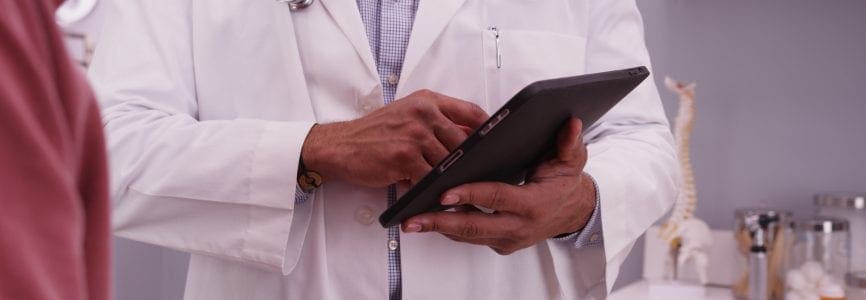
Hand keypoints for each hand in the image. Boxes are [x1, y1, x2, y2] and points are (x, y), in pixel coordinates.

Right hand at [301, 89, 487, 187]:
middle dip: (470, 162)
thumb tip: (468, 137)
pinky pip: (430, 177)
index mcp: (427, 101)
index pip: (471, 112)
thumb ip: (437, 122)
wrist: (340, 146)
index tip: (497, 145)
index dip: (488, 130)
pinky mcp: (405, 156)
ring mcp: (414, 134)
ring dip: (452, 179)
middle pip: (464, 141)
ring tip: (458, 190)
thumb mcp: (407, 116)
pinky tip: (435, 195)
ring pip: (449, 162)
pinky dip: (434, 189)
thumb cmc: (374, 134)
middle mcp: (423, 113)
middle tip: (479, 176)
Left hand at [401, 118, 596, 254]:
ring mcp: (508, 239)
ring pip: (468, 236)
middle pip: (474, 226)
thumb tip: (571, 122)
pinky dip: (449, 228)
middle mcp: (520, 227)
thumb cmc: (566, 182)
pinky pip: (470, 237)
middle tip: (414, 217)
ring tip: (411, 219)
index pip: (497, 198)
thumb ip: (569, 143)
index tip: (444, 192)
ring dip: (439, 227)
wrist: (572, 211)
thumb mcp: (572, 160)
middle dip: (441, 221)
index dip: (471, 195)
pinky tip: (428, 219)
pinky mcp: (500, 243)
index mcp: (534, 204)